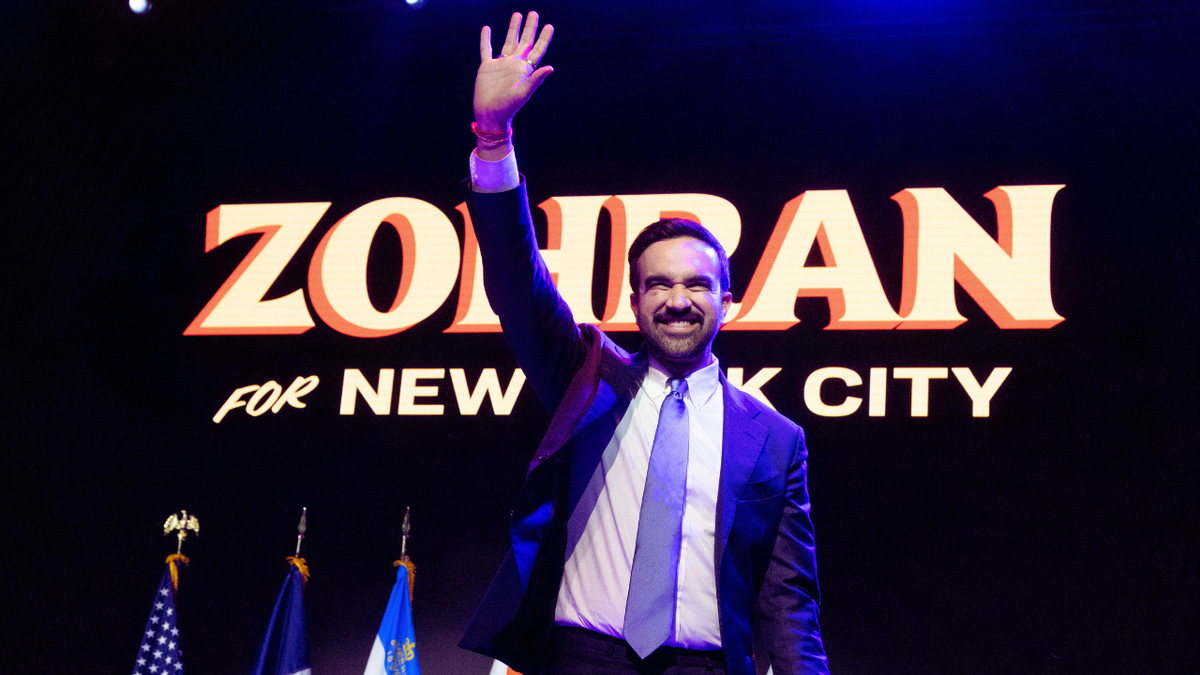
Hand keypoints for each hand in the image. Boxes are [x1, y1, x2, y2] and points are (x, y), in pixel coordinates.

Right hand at [473, 12, 553, 135]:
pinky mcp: (487, 67)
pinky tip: (487, 28)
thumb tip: (551, 67)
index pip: (537, 50)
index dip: (544, 38)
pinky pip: (486, 50)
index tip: (549, 26)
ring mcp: (500, 65)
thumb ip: (536, 80)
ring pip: (508, 41)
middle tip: (534, 13)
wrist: (489, 115)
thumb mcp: (523, 93)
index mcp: (525, 70)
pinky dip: (486, 39)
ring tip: (517, 14)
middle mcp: (514, 65)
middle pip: (524, 42)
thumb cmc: (507, 108)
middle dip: (530, 28)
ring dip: (513, 28)